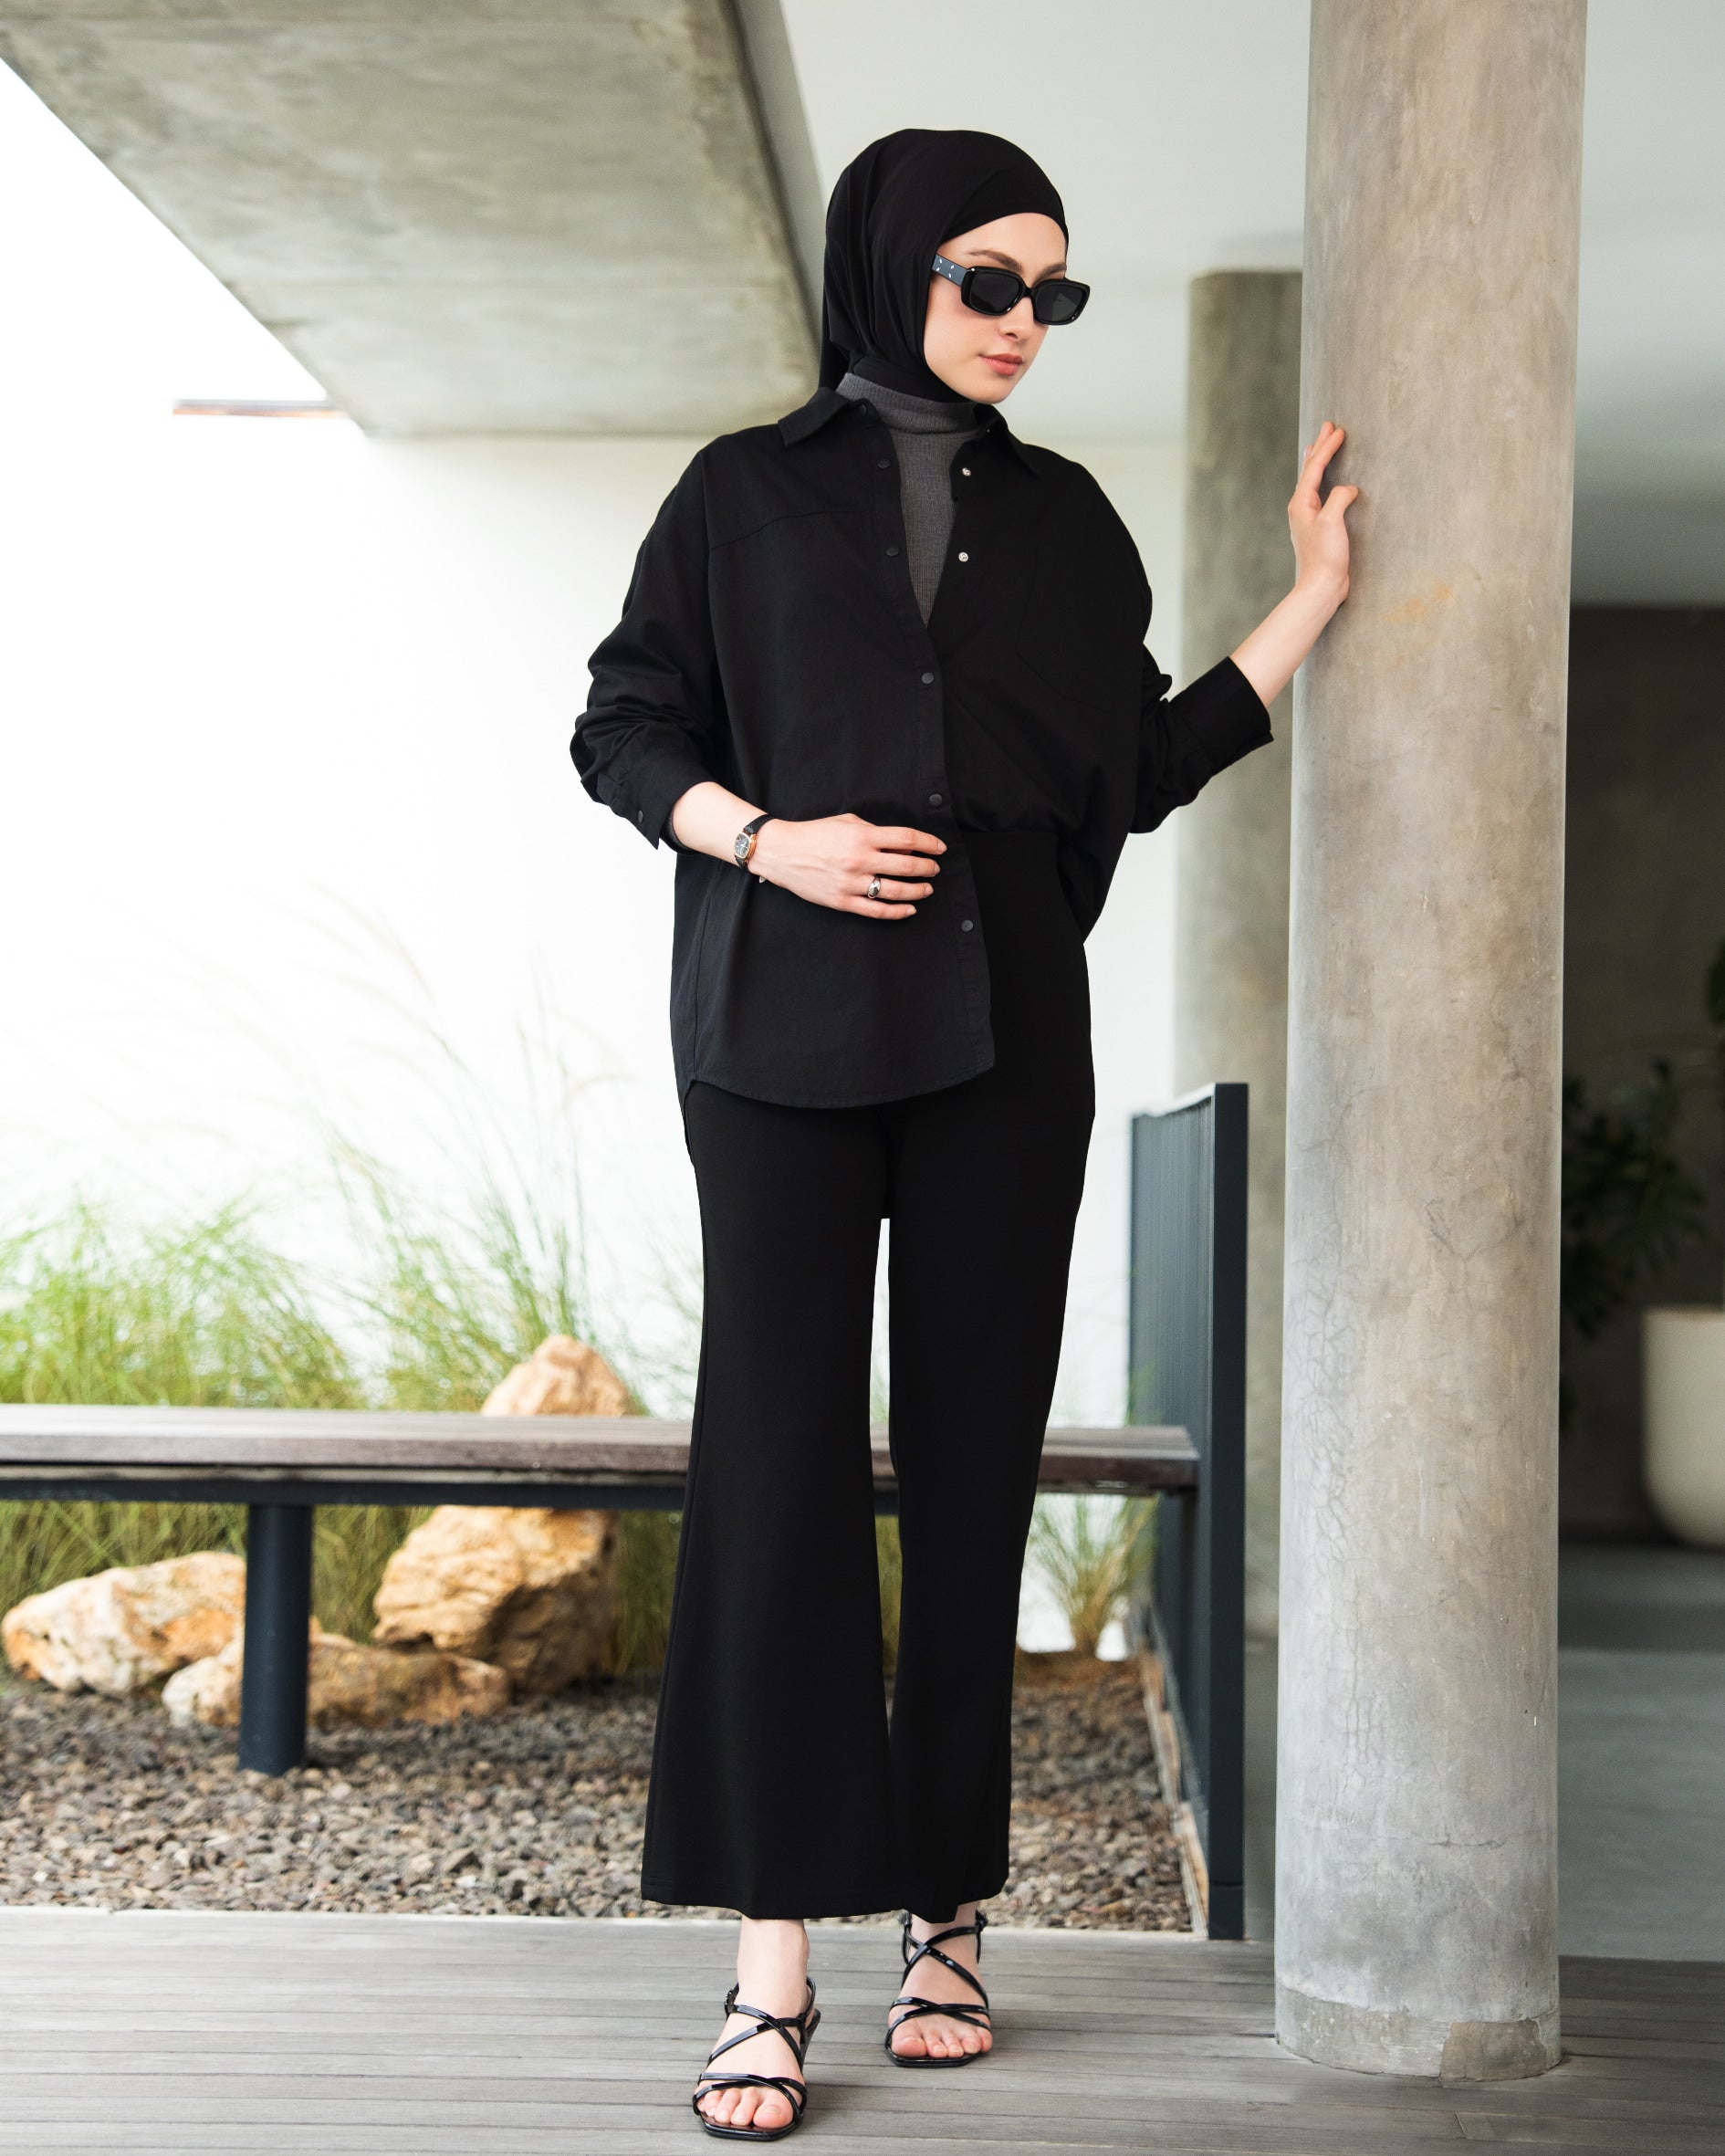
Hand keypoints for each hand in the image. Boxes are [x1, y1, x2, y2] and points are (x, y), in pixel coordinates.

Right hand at [752, 813, 942, 919]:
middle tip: (935, 869)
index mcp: (862, 836)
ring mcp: (851, 883)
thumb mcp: (846, 821)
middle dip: (927, 867)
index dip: (928, 843)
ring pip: (895, 891)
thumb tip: (903, 843)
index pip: (906, 838)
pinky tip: (909, 909)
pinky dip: (897, 912)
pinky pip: (876, 910)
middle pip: (906, 865)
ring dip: (917, 890)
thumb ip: (875, 830)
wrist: (782, 851)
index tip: (939, 848)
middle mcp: (859, 859)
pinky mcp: (842, 901)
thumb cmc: (815, 833)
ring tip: (927, 888)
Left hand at [1289, 420, 1357, 601]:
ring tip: (1318, 446)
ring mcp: (1308, 518)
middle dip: (1320, 447)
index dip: (1327, 447)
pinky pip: (1320, 494)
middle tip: (1327, 426)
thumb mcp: (1332, 522)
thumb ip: (1339, 498)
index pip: (1315, 467)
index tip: (1338, 430)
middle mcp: (1301, 508)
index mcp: (1301, 503)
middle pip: (1311, 470)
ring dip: (1318, 462)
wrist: (1321, 587)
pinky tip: (1327, 484)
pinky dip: (1323, 481)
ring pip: (1313, 481)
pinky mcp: (1319, 528)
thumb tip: (1348, 489)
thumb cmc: (1325, 557)